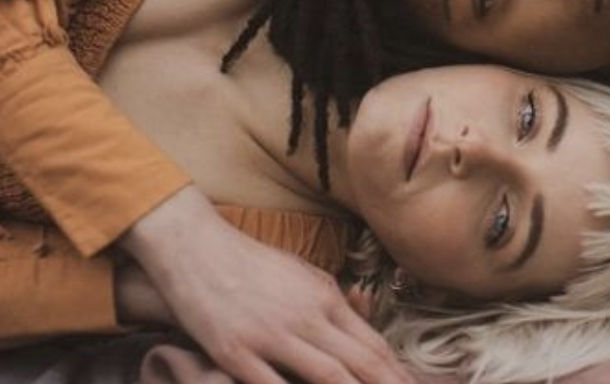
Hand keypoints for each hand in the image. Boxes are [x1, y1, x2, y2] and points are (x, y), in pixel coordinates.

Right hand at [119, 186, 413, 383]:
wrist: (199, 250)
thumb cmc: (252, 265)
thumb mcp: (302, 276)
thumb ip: (333, 301)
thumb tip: (365, 316)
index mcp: (325, 298)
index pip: (373, 344)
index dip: (398, 375)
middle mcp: (307, 317)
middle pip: (360, 364)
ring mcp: (273, 336)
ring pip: (326, 378)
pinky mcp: (237, 354)